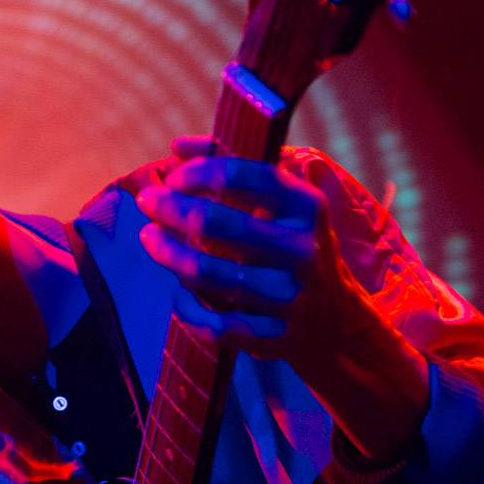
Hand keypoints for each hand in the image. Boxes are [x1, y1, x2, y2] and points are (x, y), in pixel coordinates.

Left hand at [135, 136, 375, 363]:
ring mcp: (289, 297)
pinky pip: (214, 323)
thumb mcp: (282, 202)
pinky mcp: (274, 336)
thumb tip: (179, 146)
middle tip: (147, 202)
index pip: (241, 176)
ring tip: (150, 238)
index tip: (173, 177)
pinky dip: (187, 307)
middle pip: (215, 223)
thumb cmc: (294, 245)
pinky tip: (177, 292)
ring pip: (207, 273)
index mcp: (306, 207)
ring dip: (167, 253)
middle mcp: (301, 249)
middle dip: (170, 209)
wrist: (337, 320)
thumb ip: (233, 166)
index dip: (197, 173)